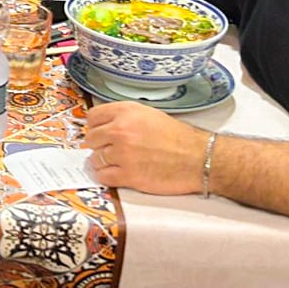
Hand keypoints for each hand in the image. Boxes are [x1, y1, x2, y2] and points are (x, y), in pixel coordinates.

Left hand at [84, 101, 210, 194]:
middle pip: (91, 139)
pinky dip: (108, 176)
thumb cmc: (176, 136)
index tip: (100, 132)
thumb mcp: (148, 114)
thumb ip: (124, 117)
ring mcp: (123, 153)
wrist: (197, 157)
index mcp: (126, 111)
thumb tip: (104, 127)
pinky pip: (103, 176)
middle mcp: (120, 130)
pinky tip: (119, 173)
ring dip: (103, 162)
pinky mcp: (128, 175)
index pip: (92, 116)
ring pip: (95, 159)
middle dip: (98, 145)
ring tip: (118, 162)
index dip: (96, 126)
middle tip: (109, 149)